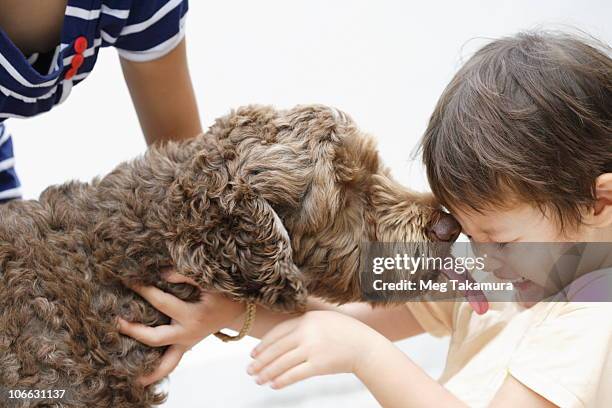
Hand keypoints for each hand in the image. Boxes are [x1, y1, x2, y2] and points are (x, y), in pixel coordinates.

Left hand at [117, 271, 244, 384]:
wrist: (239, 310)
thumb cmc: (224, 295)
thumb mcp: (209, 283)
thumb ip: (184, 276)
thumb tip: (160, 274)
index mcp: (192, 316)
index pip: (161, 302)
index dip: (144, 290)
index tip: (129, 281)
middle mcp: (187, 334)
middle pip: (154, 338)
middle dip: (133, 331)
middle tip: (116, 322)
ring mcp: (187, 344)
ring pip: (165, 364)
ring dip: (148, 371)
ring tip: (130, 378)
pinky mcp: (187, 347)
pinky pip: (172, 364)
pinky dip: (159, 371)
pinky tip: (143, 377)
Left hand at [247, 310, 386, 388]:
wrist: (366, 347)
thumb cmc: (345, 333)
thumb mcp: (324, 319)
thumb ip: (305, 324)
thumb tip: (282, 338)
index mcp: (307, 318)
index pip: (278, 332)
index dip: (264, 344)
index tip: (254, 354)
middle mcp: (307, 332)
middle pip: (277, 348)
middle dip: (261, 361)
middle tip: (250, 370)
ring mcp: (312, 349)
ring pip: (282, 363)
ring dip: (267, 373)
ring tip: (258, 379)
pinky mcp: (318, 365)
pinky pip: (294, 374)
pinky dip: (282, 380)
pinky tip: (273, 385)